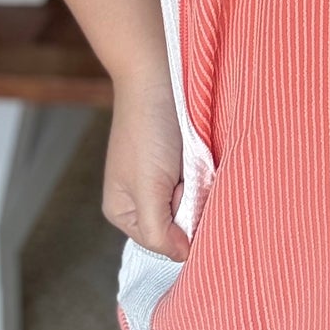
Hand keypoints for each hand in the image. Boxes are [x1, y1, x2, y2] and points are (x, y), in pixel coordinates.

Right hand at [102, 67, 190, 260]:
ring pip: (194, 203)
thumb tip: (181, 256)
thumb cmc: (148, 128)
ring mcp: (164, 179)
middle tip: (190, 175)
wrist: (157, 72)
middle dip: (193, 206)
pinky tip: (203, 153)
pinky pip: (200, 180)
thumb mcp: (148, 187)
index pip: (162, 245)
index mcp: (124, 212)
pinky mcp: (182, 159)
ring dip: (202, 186)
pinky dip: (206, 171)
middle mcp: (143, 200)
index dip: (181, 228)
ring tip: (196, 159)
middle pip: (180, 225)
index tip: (185, 200)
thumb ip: (159, 230)